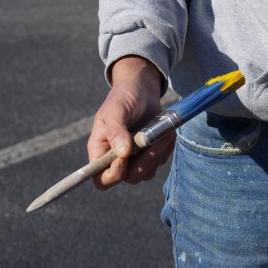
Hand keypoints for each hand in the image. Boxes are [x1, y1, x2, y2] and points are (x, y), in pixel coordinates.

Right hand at [87, 56, 175, 188]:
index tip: (125, 157)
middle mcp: (116, 158)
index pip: (101, 178)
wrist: (141, 88)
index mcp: (100, 150)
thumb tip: (123, 153)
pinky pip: (159, 161)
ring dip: (157, 155)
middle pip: (129, 178)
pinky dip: (165, 149)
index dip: (113, 175)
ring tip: (163, 134)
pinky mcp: (150, 153)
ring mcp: (135, 158)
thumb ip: (116, 131)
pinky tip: (166, 133)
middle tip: (154, 142)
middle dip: (143, 163)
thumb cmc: (123, 97)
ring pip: (147, 172)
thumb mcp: (116, 110)